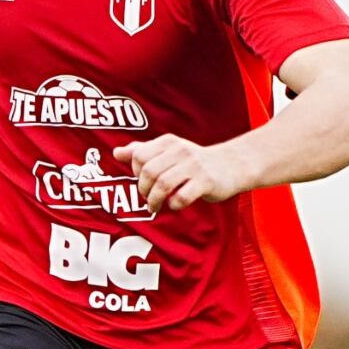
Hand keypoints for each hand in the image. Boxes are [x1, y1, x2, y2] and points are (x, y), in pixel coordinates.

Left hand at [112, 134, 254, 212]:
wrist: (232, 164)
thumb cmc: (195, 161)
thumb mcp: (169, 151)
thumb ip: (143, 151)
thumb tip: (116, 152)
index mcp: (168, 142)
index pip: (139, 156)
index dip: (135, 172)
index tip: (143, 181)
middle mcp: (180, 151)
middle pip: (148, 171)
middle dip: (143, 189)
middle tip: (147, 198)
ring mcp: (193, 166)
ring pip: (162, 185)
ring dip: (155, 200)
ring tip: (155, 207)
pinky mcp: (206, 182)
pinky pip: (181, 197)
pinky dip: (174, 204)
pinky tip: (174, 204)